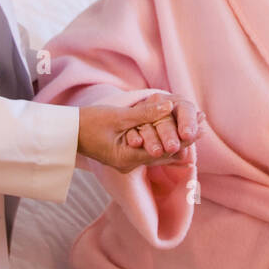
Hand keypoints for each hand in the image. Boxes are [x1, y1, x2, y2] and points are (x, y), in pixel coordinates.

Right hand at [77, 97, 198, 173]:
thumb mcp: (116, 116)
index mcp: (127, 158)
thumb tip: (167, 105)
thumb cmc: (86, 123)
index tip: (199, 127)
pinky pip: (149, 147)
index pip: (163, 151)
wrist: (65, 132)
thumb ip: (143, 114)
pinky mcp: (124, 152)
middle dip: (183, 139)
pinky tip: (172, 128)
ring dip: (175, 138)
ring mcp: (127, 159)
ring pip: (157, 150)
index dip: (183, 139)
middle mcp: (129, 163)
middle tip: (203, 126)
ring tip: (194, 126)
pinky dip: (162, 137)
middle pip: (164, 153)